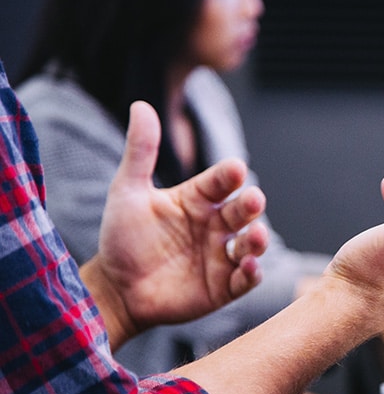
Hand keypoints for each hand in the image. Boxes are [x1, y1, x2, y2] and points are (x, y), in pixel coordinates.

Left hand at [81, 101, 268, 346]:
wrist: (115, 289)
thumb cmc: (122, 238)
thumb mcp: (127, 191)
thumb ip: (140, 151)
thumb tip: (141, 105)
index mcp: (198, 200)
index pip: (220, 182)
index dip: (228, 175)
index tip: (235, 169)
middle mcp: (215, 225)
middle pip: (242, 211)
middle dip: (251, 205)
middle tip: (253, 200)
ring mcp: (221, 256)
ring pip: (250, 244)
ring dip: (258, 240)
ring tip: (256, 236)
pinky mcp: (224, 287)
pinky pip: (245, 279)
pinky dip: (252, 273)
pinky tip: (248, 267)